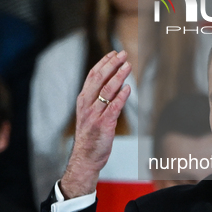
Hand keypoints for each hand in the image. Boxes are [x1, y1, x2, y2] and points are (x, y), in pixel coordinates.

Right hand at [60, 50, 131, 198]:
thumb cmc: (90, 137)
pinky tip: (128, 88)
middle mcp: (87, 105)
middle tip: (124, 54)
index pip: (92, 75)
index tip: (113, 53)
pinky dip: (121, 97)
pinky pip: (113, 107)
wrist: (85, 158)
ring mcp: (95, 115)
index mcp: (83, 100)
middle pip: (99, 79)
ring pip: (107, 90)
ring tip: (128, 66)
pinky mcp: (103, 125)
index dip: (103, 62)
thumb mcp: (89, 114)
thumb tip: (114, 84)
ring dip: (118, 76)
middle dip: (112, 64)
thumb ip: (97, 100)